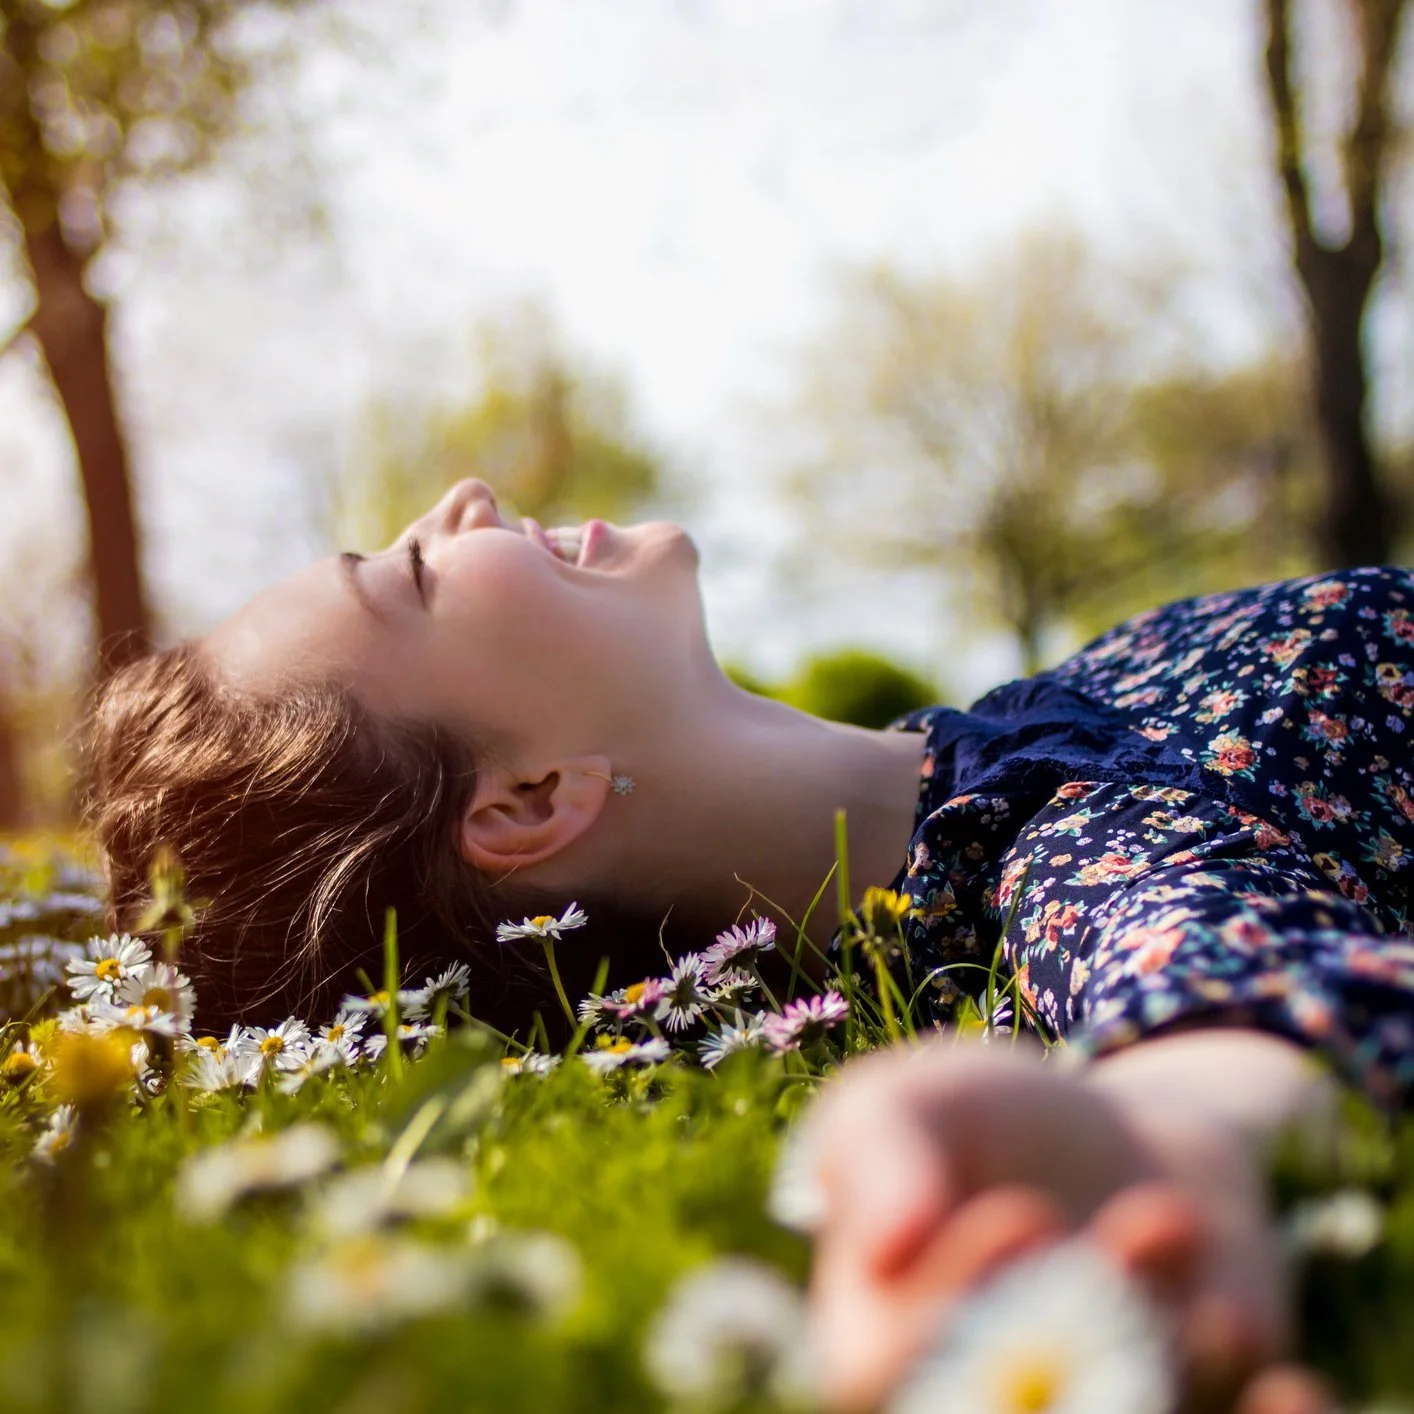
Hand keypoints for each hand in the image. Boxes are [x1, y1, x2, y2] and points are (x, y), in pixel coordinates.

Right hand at [801, 1036, 1320, 1411]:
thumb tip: (887, 1246)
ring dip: (1172, 1352)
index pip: (881, 1380)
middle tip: (1126, 1225)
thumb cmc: (988, 1121)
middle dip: (1073, 1340)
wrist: (1124, 1142)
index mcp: (878, 1349)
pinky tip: (1285, 1387)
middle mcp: (982, 1406)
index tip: (1020, 1215)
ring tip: (1168, 1217)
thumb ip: (873, 1149)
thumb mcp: (911, 1100)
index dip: (946, 1320)